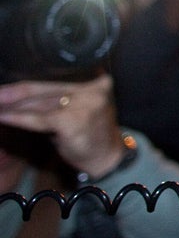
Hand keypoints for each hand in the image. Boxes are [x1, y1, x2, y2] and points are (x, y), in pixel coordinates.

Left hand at [0, 75, 127, 179]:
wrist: (108, 157)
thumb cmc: (90, 134)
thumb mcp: (79, 111)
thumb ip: (59, 101)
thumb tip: (23, 95)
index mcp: (96, 82)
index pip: (56, 79)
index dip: (30, 83)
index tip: (9, 87)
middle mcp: (93, 89)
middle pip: (46, 88)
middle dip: (16, 92)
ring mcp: (85, 104)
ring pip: (40, 103)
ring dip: (12, 105)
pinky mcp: (73, 120)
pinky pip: (39, 119)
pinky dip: (18, 118)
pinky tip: (3, 116)